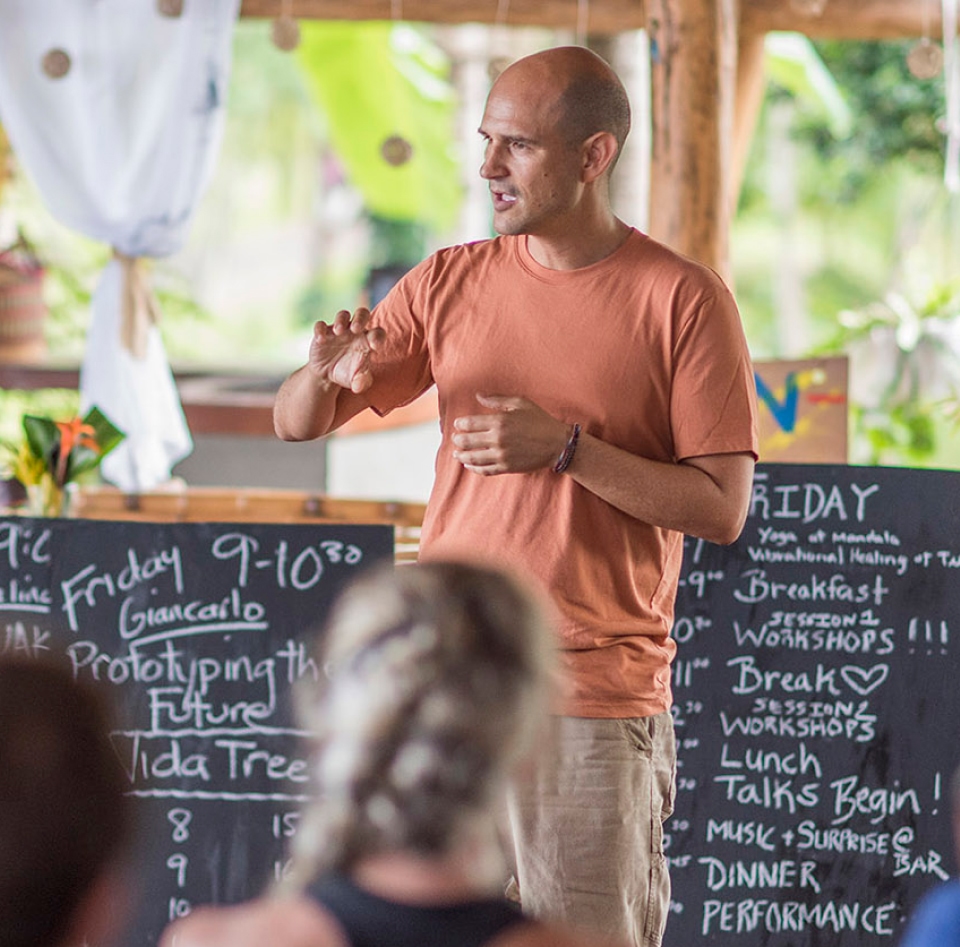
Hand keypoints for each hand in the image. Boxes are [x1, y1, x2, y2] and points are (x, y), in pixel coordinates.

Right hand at [307, 308, 384, 393]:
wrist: (327, 375)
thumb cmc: (348, 374)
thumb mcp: (356, 381)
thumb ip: (361, 382)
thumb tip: (358, 387)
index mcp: (368, 341)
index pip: (378, 333)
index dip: (378, 337)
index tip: (374, 346)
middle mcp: (355, 332)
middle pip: (363, 314)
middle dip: (360, 318)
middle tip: (356, 329)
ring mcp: (339, 331)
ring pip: (343, 315)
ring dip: (341, 320)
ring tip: (339, 332)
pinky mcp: (323, 333)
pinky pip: (321, 325)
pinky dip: (320, 329)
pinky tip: (321, 339)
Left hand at [452, 394, 570, 474]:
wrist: (557, 444)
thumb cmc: (540, 420)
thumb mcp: (520, 403)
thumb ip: (497, 399)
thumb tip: (478, 395)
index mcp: (499, 421)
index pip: (469, 424)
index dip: (460, 424)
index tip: (457, 424)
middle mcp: (497, 439)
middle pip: (467, 441)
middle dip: (458, 440)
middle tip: (454, 438)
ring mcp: (501, 455)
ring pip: (473, 458)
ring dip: (461, 456)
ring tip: (457, 454)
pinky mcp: (506, 467)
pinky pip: (485, 470)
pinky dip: (474, 468)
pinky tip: (469, 466)